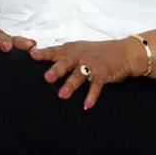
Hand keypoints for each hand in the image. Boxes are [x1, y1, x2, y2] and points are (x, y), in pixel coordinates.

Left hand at [28, 38, 143, 109]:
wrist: (124, 52)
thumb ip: (61, 56)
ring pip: (79, 75)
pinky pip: (96, 86)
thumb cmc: (97, 52)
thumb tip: (40, 63)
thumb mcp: (78, 49)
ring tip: (62, 95)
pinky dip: (91, 96)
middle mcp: (80, 56)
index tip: (31, 55)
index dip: (43, 53)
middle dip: (56, 70)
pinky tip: (86, 105)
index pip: (54, 51)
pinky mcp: (103, 73)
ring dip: (70, 85)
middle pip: (66, 63)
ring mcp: (92, 64)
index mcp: (71, 50)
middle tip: (47, 78)